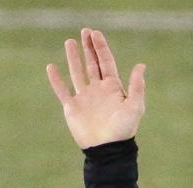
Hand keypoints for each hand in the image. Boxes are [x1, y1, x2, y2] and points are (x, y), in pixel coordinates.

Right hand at [47, 28, 145, 148]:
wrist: (107, 150)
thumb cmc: (123, 131)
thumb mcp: (134, 107)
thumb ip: (137, 87)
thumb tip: (141, 65)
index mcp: (113, 88)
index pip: (106, 62)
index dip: (101, 47)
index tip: (95, 34)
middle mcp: (98, 90)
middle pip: (92, 64)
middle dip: (89, 48)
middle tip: (85, 31)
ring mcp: (84, 98)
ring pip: (77, 73)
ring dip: (73, 58)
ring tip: (69, 42)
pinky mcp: (72, 108)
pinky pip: (62, 91)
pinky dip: (56, 80)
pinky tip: (51, 67)